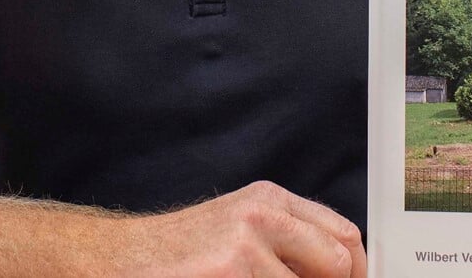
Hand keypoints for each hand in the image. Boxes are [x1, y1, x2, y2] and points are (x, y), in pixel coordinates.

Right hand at [112, 180, 366, 277]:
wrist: (116, 261)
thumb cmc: (177, 255)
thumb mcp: (236, 230)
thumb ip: (286, 243)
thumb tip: (339, 272)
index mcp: (269, 201)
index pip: (344, 234)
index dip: (356, 272)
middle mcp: (262, 216)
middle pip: (339, 263)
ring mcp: (245, 248)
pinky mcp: (231, 274)